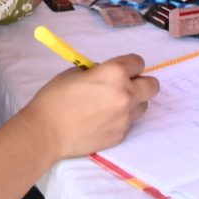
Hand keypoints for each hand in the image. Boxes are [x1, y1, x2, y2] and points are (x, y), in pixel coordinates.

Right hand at [23, 54, 158, 159]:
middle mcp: (126, 94)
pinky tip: (101, 121)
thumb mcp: (75, 73)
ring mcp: (126, 117)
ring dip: (132, 102)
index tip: (121, 70)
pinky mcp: (121, 135)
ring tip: (110, 106)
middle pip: (152, 85)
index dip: (129, 65)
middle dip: (141, 83)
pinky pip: (129, 123)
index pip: (138, 62)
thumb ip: (98, 72)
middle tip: (124, 86)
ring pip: (143, 105)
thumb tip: (108, 75)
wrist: (46, 133)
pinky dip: (120, 119)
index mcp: (115, 73)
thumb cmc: (55, 98)